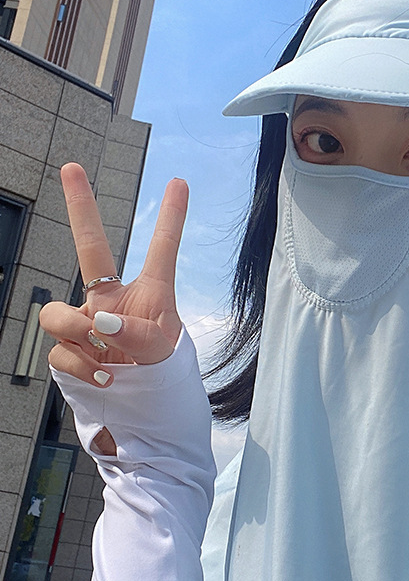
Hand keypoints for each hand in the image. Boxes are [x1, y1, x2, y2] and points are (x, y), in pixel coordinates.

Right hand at [40, 163, 188, 388]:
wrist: (146, 413)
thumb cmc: (162, 375)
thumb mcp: (162, 353)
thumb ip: (137, 334)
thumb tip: (100, 322)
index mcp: (149, 295)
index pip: (161, 250)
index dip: (171, 216)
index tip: (180, 182)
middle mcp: (113, 302)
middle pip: (90, 248)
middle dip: (80, 207)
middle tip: (71, 167)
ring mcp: (87, 325)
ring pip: (57, 312)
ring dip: (74, 330)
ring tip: (101, 350)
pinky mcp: (69, 351)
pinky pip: (60, 351)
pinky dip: (82, 366)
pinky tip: (105, 377)